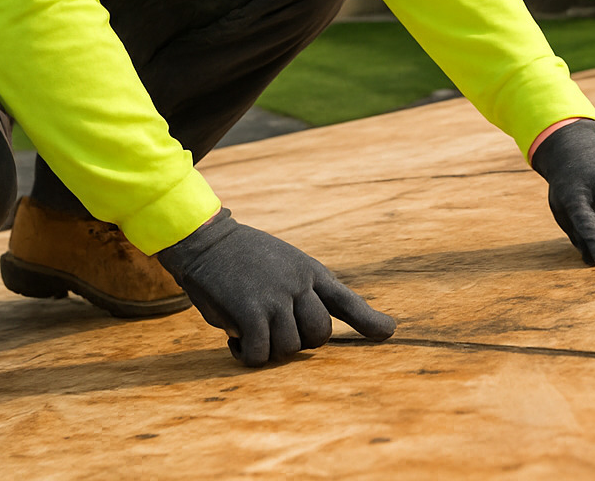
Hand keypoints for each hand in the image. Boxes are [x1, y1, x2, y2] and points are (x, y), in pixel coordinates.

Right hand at [156, 208, 395, 365]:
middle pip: (319, 335)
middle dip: (299, 342)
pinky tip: (234, 339)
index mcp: (311, 271)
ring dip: (268, 349)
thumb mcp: (283, 264)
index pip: (347, 299)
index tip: (388, 331)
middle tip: (273, 331)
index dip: (369, 320)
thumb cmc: (242, 257)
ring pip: (288, 348)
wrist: (205, 240)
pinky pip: (259, 353)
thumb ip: (302, 292)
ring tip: (249, 332)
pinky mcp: (250, 312)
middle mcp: (299, 285)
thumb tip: (312, 334)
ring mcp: (277, 298)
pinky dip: (246, 355)